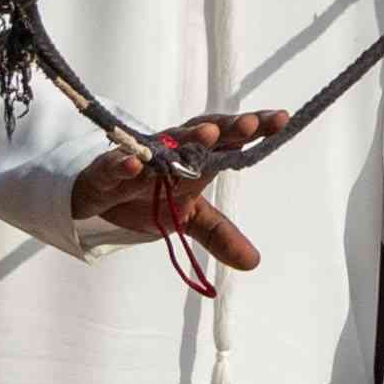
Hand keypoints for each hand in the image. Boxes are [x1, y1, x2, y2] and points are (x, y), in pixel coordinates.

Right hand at [73, 111, 287, 270]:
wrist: (101, 198)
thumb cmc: (152, 195)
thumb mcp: (190, 218)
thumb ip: (221, 235)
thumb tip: (253, 262)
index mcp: (196, 156)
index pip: (228, 138)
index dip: (253, 128)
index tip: (282, 121)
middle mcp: (171, 149)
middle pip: (202, 133)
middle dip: (227, 128)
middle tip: (250, 125)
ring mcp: (140, 157)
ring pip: (163, 144)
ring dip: (185, 139)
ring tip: (209, 134)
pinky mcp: (105, 171)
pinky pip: (113, 164)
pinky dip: (123, 162)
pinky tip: (134, 163)